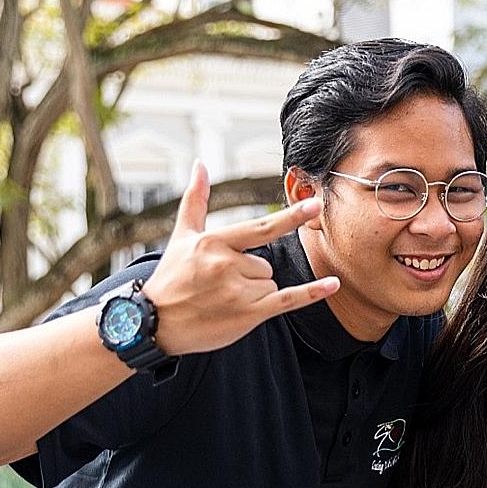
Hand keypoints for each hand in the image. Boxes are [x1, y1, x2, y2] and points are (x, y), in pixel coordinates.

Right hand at [141, 161, 338, 355]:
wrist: (152, 323)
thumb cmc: (170, 278)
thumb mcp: (181, 236)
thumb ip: (196, 200)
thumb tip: (200, 164)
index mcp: (215, 243)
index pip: (261, 228)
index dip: (290, 217)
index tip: (315, 204)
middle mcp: (228, 265)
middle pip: (267, 263)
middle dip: (250, 275)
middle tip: (219, 286)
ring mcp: (239, 291)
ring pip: (272, 283)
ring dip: (255, 293)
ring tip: (224, 300)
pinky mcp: (247, 314)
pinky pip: (288, 300)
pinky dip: (312, 293)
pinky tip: (333, 284)